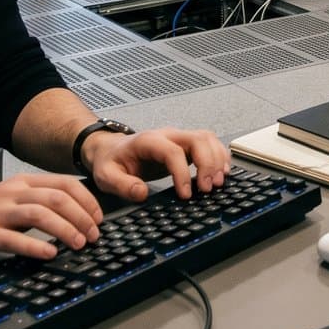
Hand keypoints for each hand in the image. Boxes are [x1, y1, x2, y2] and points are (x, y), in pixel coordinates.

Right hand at [0, 174, 102, 263]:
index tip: (98, 218)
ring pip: (39, 213)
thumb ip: (38, 203)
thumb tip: (75, 213)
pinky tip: (49, 255)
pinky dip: (35, 247)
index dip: (87, 200)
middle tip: (93, 235)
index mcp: (21, 183)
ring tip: (78, 244)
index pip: (64, 183)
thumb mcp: (11, 201)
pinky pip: (13, 238)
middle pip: (57, 197)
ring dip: (65, 229)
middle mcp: (11, 193)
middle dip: (81, 216)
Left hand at [84, 127, 230, 201]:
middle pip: (198, 139)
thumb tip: (142, 193)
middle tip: (208, 188)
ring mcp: (179, 138)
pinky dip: (219, 156)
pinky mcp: (186, 145)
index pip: (173, 152)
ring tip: (218, 182)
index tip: (186, 194)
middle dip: (208, 164)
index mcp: (149, 141)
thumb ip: (122, 185)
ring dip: (217, 159)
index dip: (183, 173)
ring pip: (208, 139)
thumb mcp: (106, 176)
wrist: (112, 150)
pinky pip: (209, 144)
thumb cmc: (111, 161)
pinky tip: (221, 172)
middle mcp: (168, 135)